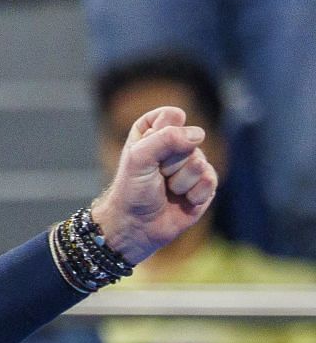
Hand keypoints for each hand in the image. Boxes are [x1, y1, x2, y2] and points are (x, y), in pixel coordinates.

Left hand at [90, 105, 217, 264]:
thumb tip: (198, 134)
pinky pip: (211, 180)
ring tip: (167, 190)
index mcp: (152, 132)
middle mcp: (174, 145)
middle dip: (170, 162)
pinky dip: (194, 194)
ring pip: (200, 161)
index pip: (171, 115)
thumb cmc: (132, 190)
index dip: (161, 133)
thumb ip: (165, 139)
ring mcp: (191, 165)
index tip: (146, 150)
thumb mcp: (139, 158)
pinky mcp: (204, 185)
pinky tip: (182, 201)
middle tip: (156, 176)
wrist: (137, 226)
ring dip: (181, 181)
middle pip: (189, 139)